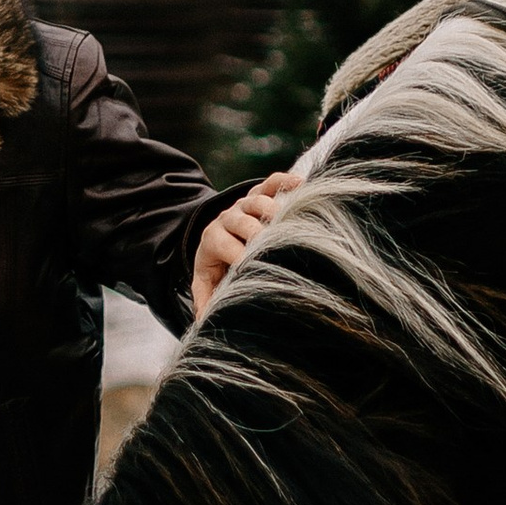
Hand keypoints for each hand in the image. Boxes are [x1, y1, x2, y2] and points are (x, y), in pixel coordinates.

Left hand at [192, 171, 300, 313]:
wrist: (216, 234)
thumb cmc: (217, 264)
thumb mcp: (207, 281)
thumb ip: (206, 299)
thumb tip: (204, 323)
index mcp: (213, 239)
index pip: (225, 245)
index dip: (239, 256)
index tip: (253, 269)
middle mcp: (228, 218)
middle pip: (242, 221)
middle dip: (258, 234)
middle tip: (275, 246)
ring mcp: (244, 203)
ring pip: (258, 200)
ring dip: (273, 210)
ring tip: (288, 222)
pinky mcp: (259, 192)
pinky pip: (271, 182)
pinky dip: (286, 181)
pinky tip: (302, 185)